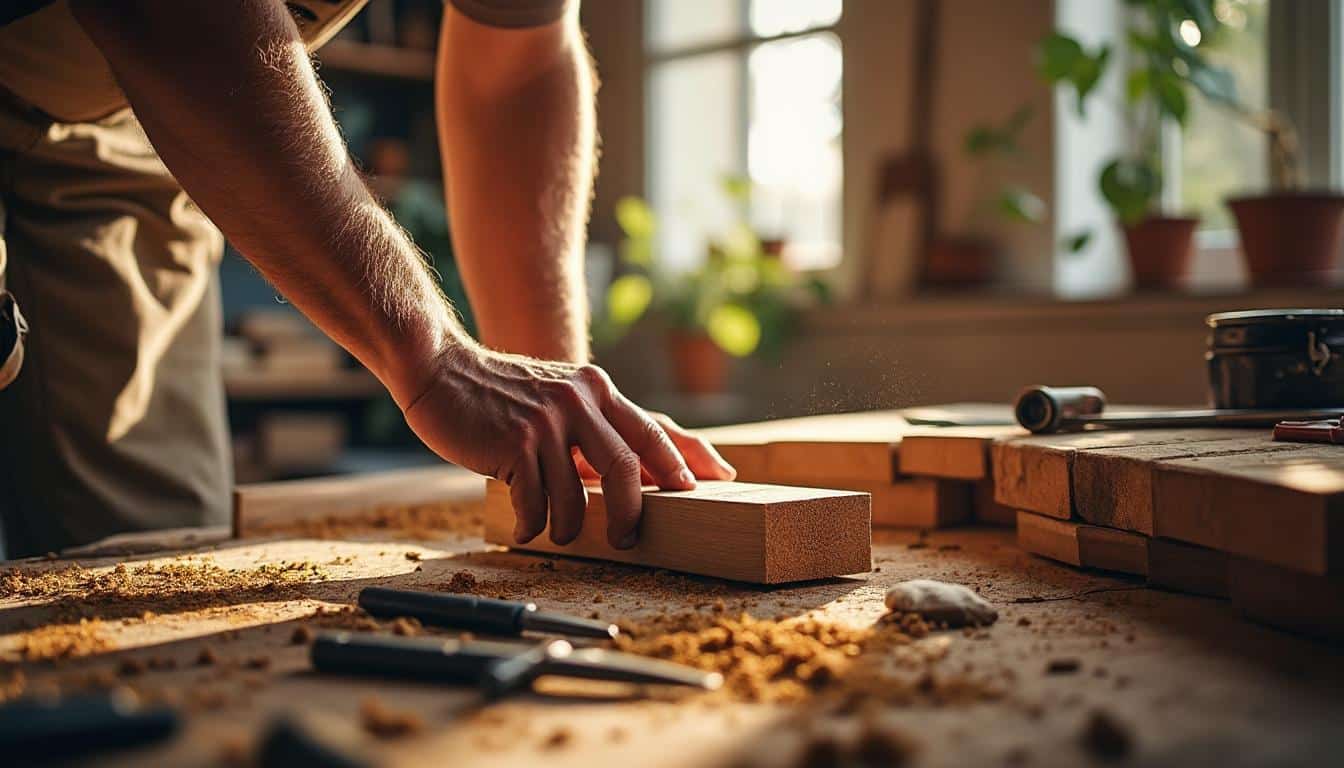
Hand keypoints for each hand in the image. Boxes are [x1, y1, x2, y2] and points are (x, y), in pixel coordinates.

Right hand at [400, 344, 707, 548]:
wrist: (440, 371)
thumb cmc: (501, 394)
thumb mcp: (559, 396)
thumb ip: (595, 424)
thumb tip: (635, 469)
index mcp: (598, 390)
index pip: (655, 429)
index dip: (688, 458)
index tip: (717, 481)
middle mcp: (580, 401)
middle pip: (628, 467)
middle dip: (633, 513)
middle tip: (629, 539)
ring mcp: (547, 421)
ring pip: (579, 495)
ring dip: (573, 528)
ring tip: (562, 536)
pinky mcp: (514, 442)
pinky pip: (537, 502)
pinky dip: (534, 524)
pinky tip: (527, 527)